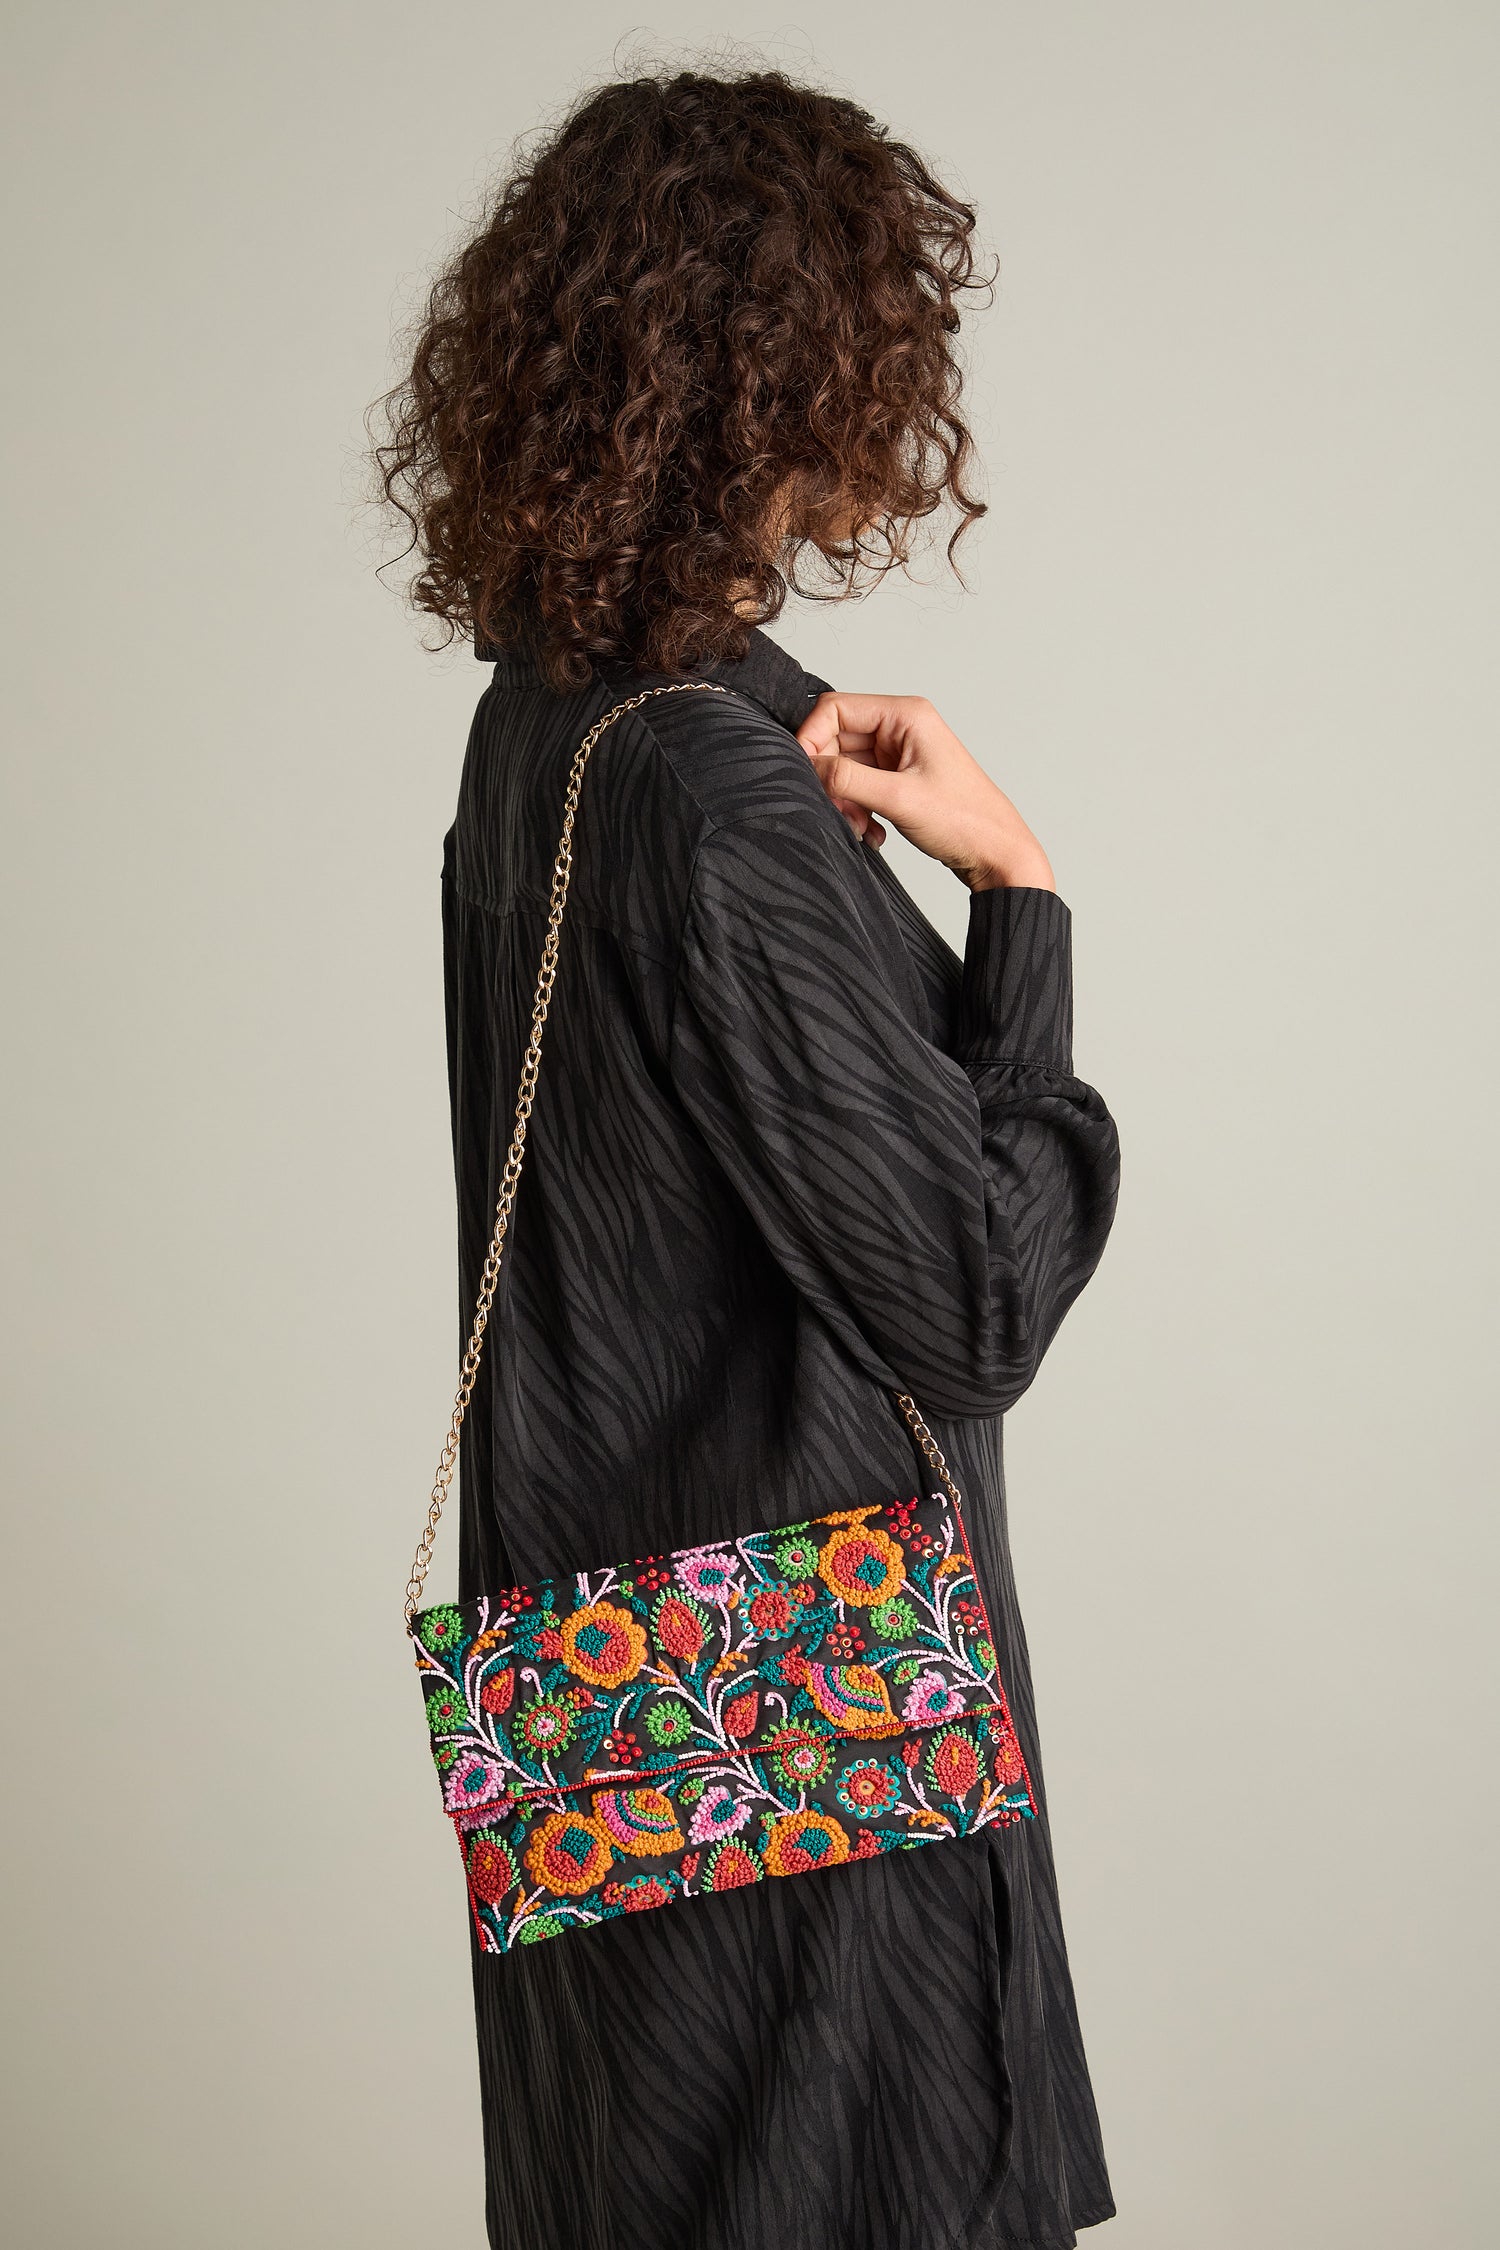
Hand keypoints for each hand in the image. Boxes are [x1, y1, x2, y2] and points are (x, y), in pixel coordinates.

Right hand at [795, 691, 1055, 892]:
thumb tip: (807, 766)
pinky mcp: (898, 779)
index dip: (812, 737)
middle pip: (837, 739)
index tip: (803, 772)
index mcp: (906, 715)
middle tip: (838, 811)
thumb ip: (847, 779)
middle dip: (831, 777)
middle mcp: (901, 727)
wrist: (996, 855)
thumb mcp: (898, 799)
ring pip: (845, 767)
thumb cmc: (964, 821)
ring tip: (860, 827)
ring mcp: (899, 754)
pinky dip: (857, 809)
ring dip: (844, 800)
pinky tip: (872, 832)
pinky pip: (859, 786)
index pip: (835, 708)